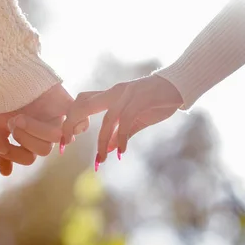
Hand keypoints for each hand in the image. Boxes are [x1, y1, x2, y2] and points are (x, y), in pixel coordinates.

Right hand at [0, 83, 87, 175]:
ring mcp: (58, 120)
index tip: (2, 144)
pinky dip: (76, 124)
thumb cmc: (2, 99)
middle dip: (26, 138)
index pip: (29, 158)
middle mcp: (45, 133)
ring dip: (37, 129)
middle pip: (44, 149)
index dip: (16, 154)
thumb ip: (0, 148)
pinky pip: (82, 123)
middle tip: (13, 122)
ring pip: (58, 138)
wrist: (8, 72)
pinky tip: (59, 117)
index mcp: (29, 139)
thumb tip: (6, 173)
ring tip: (20, 117)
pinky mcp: (69, 107)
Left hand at [61, 75, 182, 169]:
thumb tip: (110, 150)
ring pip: (107, 119)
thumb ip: (122, 133)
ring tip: (101, 159)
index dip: (69, 120)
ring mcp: (127, 95)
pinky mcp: (141, 100)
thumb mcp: (137, 120)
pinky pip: (127, 120)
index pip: (81, 103)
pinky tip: (122, 151)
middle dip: (71, 124)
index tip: (65, 141)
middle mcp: (114, 92)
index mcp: (110, 95)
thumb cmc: (157, 101)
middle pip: (83, 104)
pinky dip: (123, 137)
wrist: (179, 86)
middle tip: (65, 144)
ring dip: (102, 141)